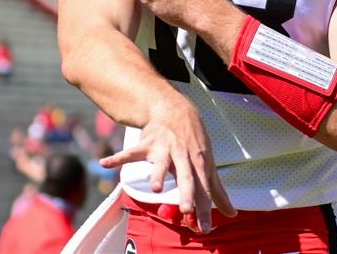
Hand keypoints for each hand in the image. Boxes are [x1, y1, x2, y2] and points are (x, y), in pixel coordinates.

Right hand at [99, 98, 235, 231]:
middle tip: (188, 211)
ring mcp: (164, 149)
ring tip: (154, 188)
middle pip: (186, 177)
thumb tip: (232, 214)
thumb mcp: (207, 164)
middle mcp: (183, 156)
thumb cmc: (193, 141)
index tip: (205, 228)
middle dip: (187, 193)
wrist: (174, 109)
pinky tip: (104, 164)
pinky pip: (130, 152)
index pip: (202, 189)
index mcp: (199, 163)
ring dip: (157, 174)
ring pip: (160, 163)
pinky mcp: (146, 144)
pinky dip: (117, 158)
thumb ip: (217, 191)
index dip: (204, 208)